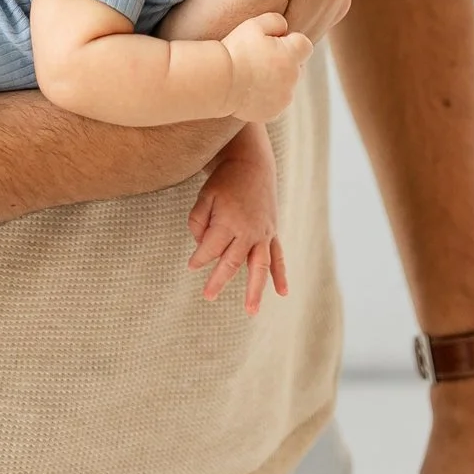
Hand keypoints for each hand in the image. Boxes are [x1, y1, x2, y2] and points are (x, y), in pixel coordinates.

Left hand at [186, 124, 288, 313]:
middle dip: (218, 280)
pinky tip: (282, 292)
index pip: (209, 250)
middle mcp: (248, 231)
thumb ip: (198, 221)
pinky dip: (280, 274)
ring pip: (259, 267)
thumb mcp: (205, 195)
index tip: (191, 265)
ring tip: (251, 310)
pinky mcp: (272, 232)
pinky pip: (278, 256)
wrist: (252, 162)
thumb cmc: (225, 179)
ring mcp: (263, 233)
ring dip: (255, 290)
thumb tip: (201, 247)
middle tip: (207, 296)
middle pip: (231, 263)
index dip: (198, 259)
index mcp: (228, 221)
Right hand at [222, 12, 310, 121]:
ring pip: (287, 86)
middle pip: (297, 67)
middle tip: (260, 58)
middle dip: (285, 61)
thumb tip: (285, 28)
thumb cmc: (236, 50)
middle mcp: (293, 79)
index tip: (274, 42)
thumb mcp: (254, 25)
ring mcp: (284, 99)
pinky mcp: (273, 113)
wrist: (219, 82)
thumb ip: (276, 21)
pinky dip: (267, 97)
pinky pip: (276, 102)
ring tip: (252, 76)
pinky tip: (250, 90)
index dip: (291, 41)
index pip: (305, 45)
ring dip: (276, 80)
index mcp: (292, 56)